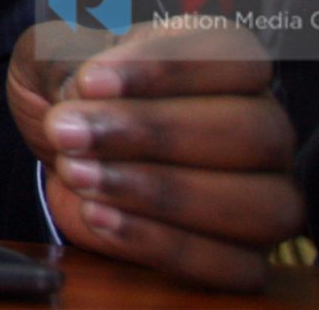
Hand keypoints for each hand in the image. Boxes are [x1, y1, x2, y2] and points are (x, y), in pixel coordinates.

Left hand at [9, 17, 303, 290]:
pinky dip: (163, 244)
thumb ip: (67, 59)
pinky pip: (232, 264)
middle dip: (154, 133)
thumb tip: (85, 90)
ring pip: (256, 203)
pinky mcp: (246, 256)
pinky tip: (99, 215)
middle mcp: (262, 124)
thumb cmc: (72, 91)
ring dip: (160, 192)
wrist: (62, 149)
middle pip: (251, 131)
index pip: (233, 55)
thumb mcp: (54, 54)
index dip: (167, 68)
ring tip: (79, 175)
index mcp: (225, 59)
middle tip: (70, 133)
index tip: (90, 80)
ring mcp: (264, 195)